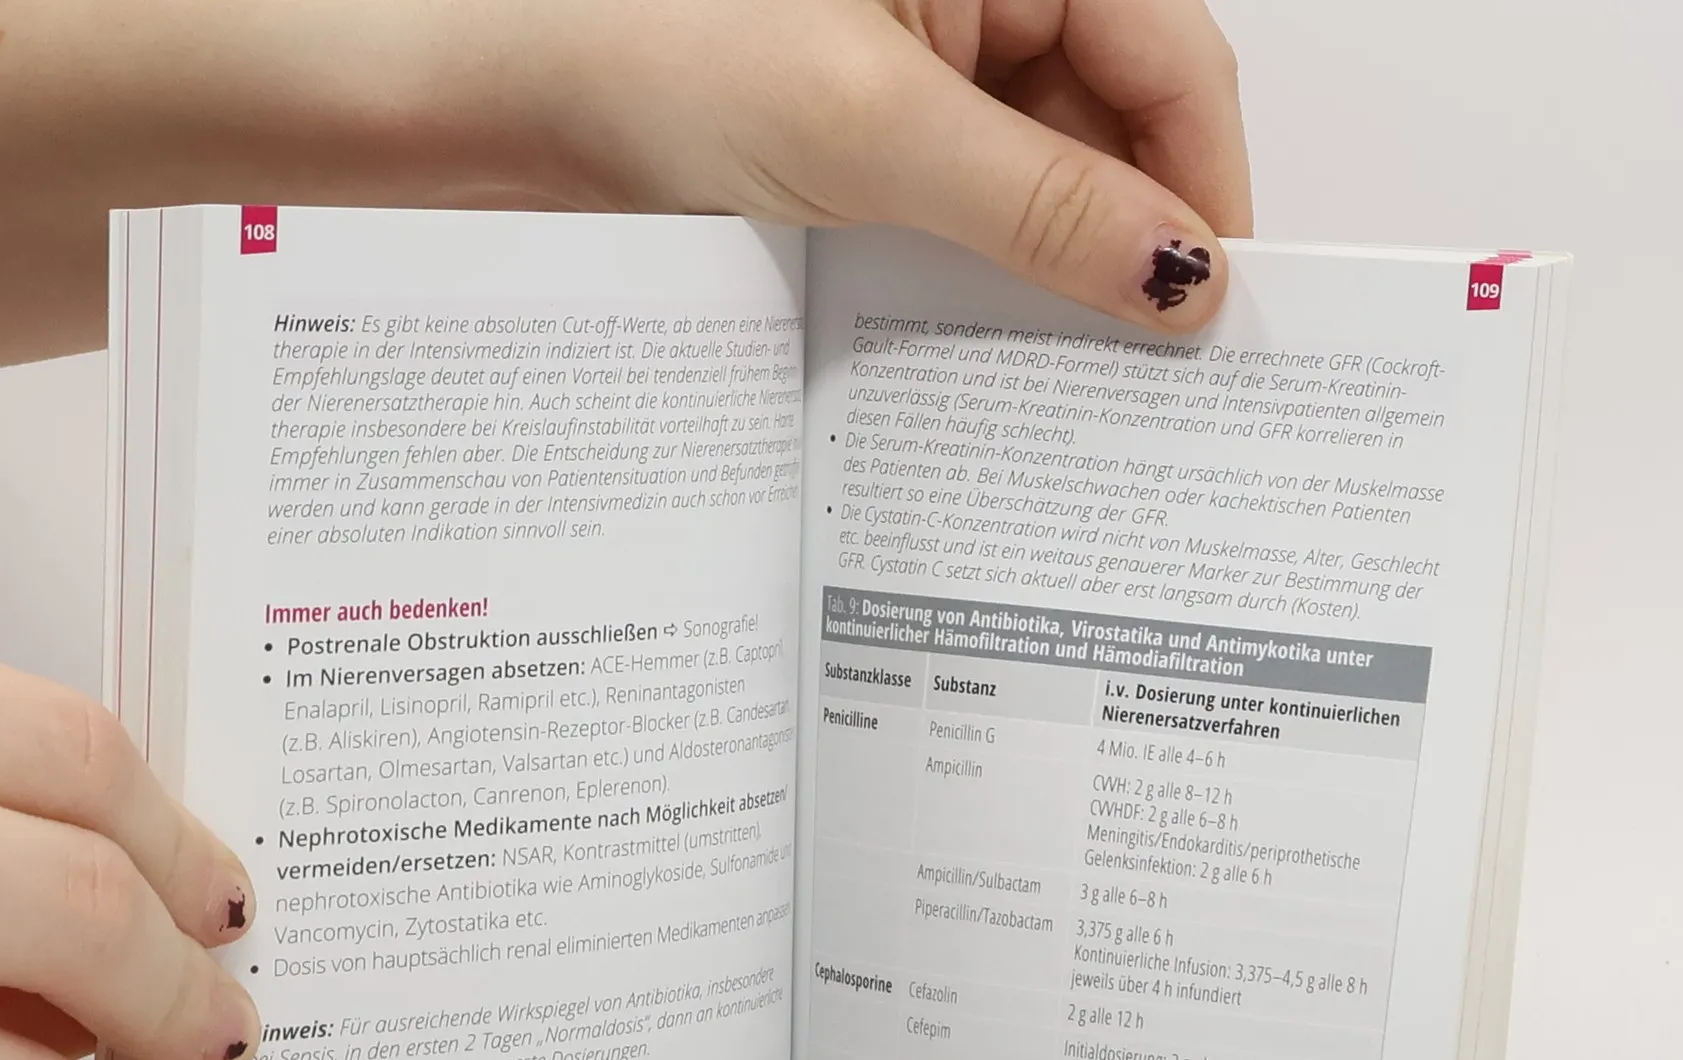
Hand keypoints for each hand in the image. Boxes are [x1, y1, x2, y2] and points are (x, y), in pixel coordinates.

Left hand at [0, 0, 1248, 380]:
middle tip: (1148, 389)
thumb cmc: (635, 42)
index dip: (1205, 190)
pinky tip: (985, 361)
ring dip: (1053, 280)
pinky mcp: (855, 140)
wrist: (462, 92)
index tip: (1219, 320)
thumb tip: (1182, 277)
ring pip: (1039, 182)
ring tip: (1069, 394)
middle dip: (1131, 248)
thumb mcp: (865, 122)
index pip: (1171, 56)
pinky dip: (977, 285)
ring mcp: (913, 69)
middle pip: (1113, 124)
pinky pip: (958, 214)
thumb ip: (1039, 202)